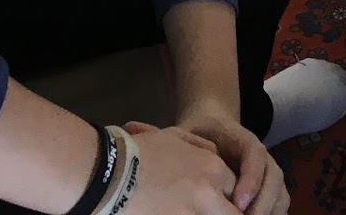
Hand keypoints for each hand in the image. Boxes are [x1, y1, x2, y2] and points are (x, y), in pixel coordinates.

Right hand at [116, 121, 239, 213]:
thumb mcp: (175, 136)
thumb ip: (202, 148)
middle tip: (217, 209)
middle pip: (235, 214)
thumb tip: (215, 157)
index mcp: (211, 169)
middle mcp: (207, 195)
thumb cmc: (140, 151)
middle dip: (231, 211)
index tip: (221, 197)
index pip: (235, 187)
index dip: (229, 193)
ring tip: (192, 209)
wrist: (110, 176)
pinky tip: (175, 212)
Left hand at [173, 105, 288, 214]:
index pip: (255, 153)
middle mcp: (259, 155)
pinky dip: (274, 213)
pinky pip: (280, 202)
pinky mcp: (267, 186)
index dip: (251, 179)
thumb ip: (193, 150)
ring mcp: (266, 171)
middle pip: (273, 176)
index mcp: (241, 138)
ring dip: (270, 210)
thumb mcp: (190, 134)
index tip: (238, 203)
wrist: (212, 124)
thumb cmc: (198, 133)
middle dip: (262, 203)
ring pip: (281, 190)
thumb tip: (191, 174)